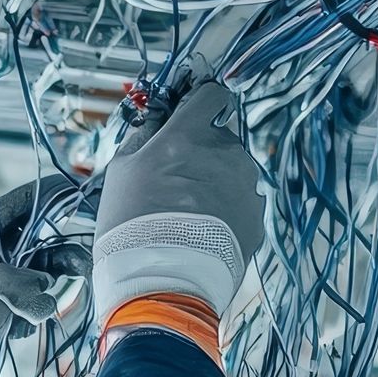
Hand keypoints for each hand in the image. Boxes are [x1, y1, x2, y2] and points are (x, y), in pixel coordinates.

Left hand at [0, 180, 64, 376]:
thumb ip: (17, 284)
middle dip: (55, 252)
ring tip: (58, 300)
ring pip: (24, 284)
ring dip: (45, 289)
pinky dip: (27, 318)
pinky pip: (15, 314)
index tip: (72, 190)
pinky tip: (26, 327)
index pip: (8, 209)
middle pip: (24, 247)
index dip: (41, 198)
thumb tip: (45, 290)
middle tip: (84, 261)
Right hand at [94, 79, 263, 320]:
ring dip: (214, 182)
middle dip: (201, 151)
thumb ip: (143, 134)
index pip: (211, 93)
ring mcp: (246, 185)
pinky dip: (225, 211)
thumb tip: (157, 117)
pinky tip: (201, 231)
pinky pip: (241, 201)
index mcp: (190, 135)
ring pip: (232, 170)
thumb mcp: (121, 171)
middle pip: (220, 136)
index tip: (190, 113)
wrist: (162, 283)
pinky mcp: (256, 216)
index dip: (199, 102)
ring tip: (186, 214)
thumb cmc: (133, 229)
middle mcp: (226, 153)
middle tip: (174, 181)